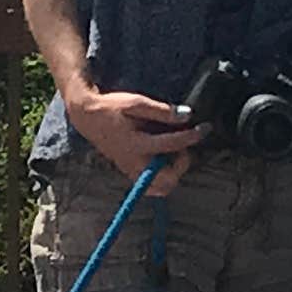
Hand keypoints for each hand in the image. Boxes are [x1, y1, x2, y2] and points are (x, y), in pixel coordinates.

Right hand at [64, 85, 203, 189]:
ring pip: (160, 189)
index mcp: (136, 144)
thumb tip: (186, 115)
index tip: (204, 128)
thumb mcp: (136, 103)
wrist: (88, 118)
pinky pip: (152, 186)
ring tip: (174, 152)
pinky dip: (163, 176)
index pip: (171, 145)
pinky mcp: (130, 173)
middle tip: (183, 147)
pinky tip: (163, 157)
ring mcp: (131, 171)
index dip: (192, 136)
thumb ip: (162, 111)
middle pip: (167, 181)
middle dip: (182, 165)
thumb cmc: (112, 108)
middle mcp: (134, 163)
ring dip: (174, 173)